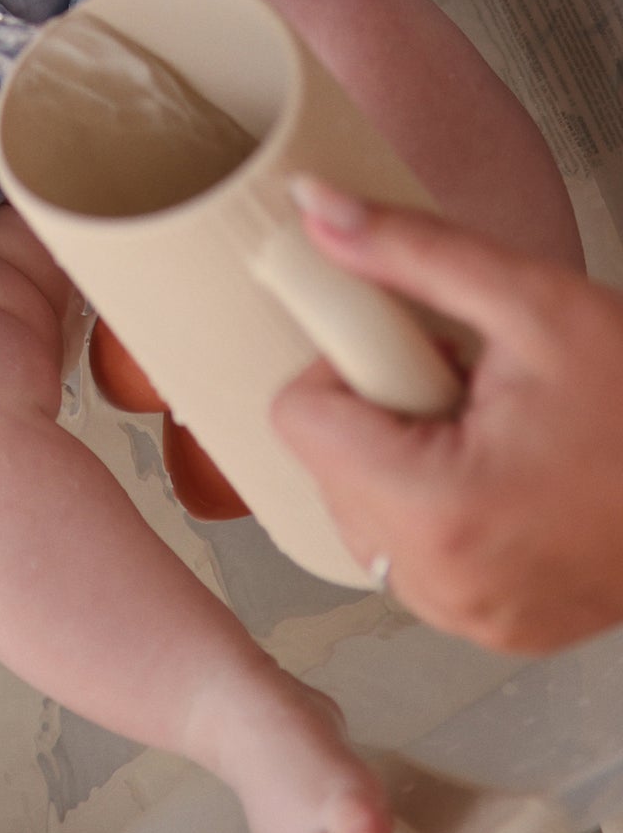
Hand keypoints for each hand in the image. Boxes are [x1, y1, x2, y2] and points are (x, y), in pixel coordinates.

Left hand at [271, 181, 622, 652]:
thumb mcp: (534, 304)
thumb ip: (408, 250)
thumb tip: (313, 205)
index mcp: (436, 511)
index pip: (298, 414)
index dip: (355, 364)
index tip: (424, 354)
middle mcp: (439, 584)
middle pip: (324, 461)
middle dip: (386, 414)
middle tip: (477, 397)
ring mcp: (464, 617)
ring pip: (359, 505)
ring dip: (406, 461)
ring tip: (498, 438)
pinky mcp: (486, 627)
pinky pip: (407, 551)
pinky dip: (437, 509)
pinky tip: (507, 479)